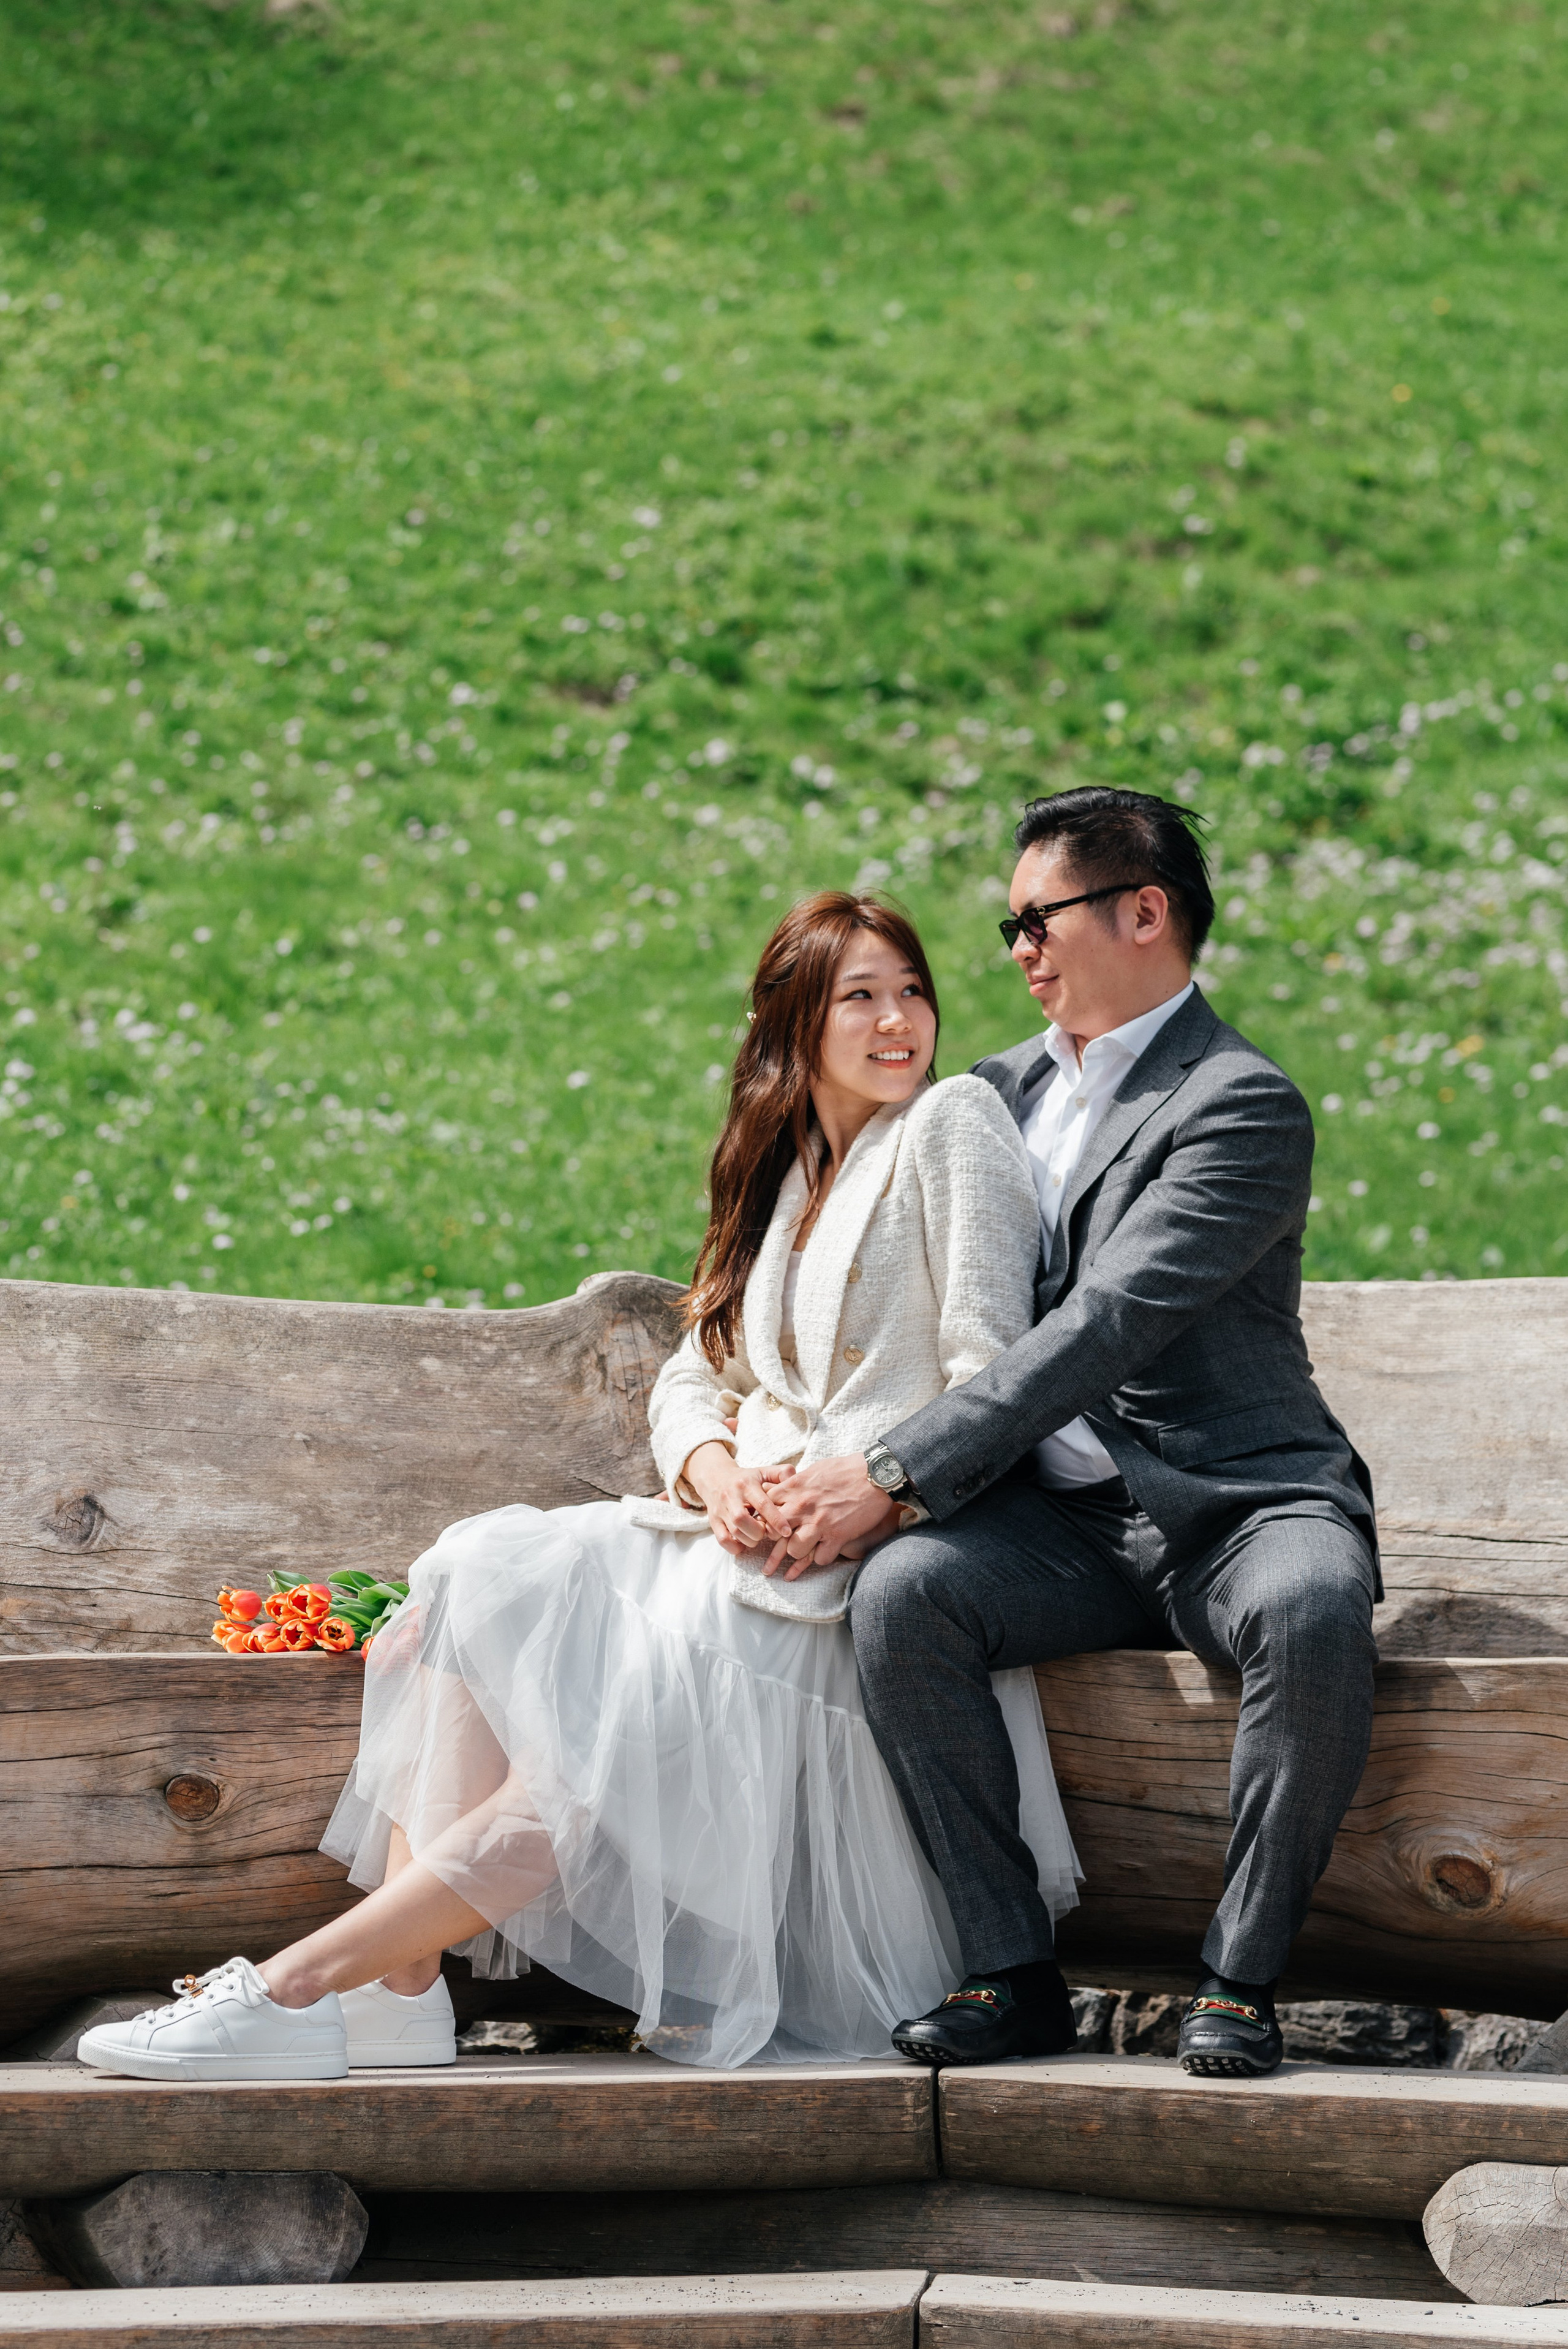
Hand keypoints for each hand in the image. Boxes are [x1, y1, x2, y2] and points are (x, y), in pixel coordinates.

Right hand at [681, 1441, 795, 1558]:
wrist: (715, 1478)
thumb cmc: (746, 1479)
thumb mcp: (763, 1471)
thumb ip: (782, 1473)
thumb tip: (796, 1479)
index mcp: (746, 1484)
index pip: (762, 1504)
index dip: (776, 1519)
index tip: (787, 1531)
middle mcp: (731, 1497)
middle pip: (743, 1520)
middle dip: (759, 1532)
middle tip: (767, 1532)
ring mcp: (720, 1510)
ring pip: (734, 1532)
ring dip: (750, 1540)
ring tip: (757, 1536)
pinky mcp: (713, 1521)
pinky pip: (723, 1540)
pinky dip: (735, 1547)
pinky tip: (744, 1543)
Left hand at [760, 1455, 904, 1577]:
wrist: (877, 1474)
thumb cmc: (847, 1468)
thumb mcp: (815, 1469)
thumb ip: (797, 1482)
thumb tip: (785, 1487)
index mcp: (793, 1488)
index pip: (765, 1510)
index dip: (767, 1520)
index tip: (770, 1526)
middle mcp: (802, 1507)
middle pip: (773, 1533)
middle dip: (775, 1543)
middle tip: (777, 1552)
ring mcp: (819, 1523)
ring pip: (794, 1550)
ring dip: (799, 1553)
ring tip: (804, 1552)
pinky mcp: (838, 1536)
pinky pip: (821, 1559)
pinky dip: (823, 1558)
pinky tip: (825, 1553)